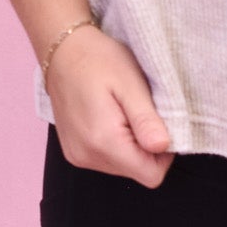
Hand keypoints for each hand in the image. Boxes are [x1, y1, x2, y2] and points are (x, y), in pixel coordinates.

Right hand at [46, 25, 175, 187]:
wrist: (62, 52)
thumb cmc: (98, 60)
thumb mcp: (131, 84)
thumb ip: (146, 120)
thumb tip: (163, 147)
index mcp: (104, 142)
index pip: (151, 175)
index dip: (164, 154)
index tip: (159, 124)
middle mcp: (87, 156)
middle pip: (137, 171)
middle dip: (147, 148)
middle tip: (139, 112)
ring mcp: (78, 156)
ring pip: (123, 167)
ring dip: (131, 145)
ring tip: (123, 112)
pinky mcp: (74, 152)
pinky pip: (107, 160)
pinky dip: (116, 144)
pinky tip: (111, 118)